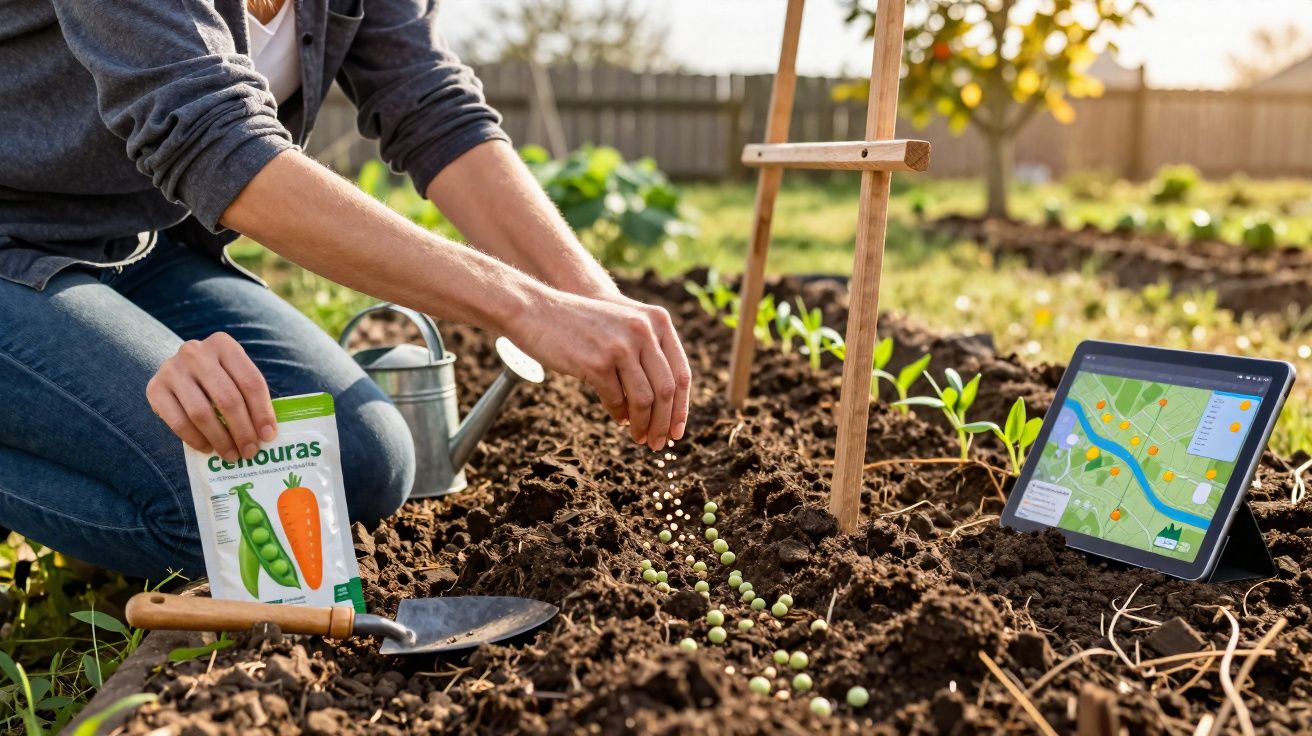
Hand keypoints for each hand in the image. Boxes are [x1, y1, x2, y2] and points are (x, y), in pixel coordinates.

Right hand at [146, 333, 276, 459]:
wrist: (177, 369)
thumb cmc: (216, 376)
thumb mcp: (234, 375)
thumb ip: (249, 396)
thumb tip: (267, 434)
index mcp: (223, 344)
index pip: (250, 382)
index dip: (262, 412)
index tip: (269, 436)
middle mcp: (195, 352)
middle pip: (227, 399)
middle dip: (242, 430)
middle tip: (250, 452)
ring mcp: (172, 369)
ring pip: (202, 412)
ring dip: (220, 439)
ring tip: (231, 455)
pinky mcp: (154, 388)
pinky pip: (178, 421)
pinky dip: (196, 439)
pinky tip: (208, 448)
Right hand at [513, 290, 690, 450]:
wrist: (538, 310)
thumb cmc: (583, 323)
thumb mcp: (624, 325)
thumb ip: (648, 351)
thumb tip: (667, 402)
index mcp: (657, 321)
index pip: (681, 373)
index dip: (682, 407)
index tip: (677, 431)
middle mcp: (643, 331)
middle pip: (666, 390)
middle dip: (664, 423)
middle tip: (660, 443)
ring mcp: (621, 346)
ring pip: (644, 399)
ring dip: (644, 425)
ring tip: (640, 437)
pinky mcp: (597, 363)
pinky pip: (616, 400)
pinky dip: (619, 414)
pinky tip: (619, 419)